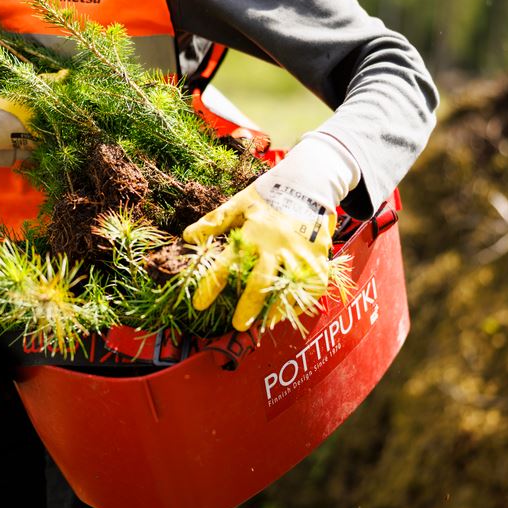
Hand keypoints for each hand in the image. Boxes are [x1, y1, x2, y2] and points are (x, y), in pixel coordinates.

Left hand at [183, 134, 359, 330]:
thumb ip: (214, 221)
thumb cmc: (269, 194)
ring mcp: (301, 252)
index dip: (210, 285)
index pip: (226, 263)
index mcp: (254, 233)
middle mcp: (277, 245)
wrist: (310, 182)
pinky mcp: (320, 256)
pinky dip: (303, 301)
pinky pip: (313, 286)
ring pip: (289, 288)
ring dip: (276, 309)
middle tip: (237, 325)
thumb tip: (187, 236)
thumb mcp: (239, 203)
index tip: (198, 303)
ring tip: (264, 325)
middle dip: (248, 306)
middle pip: (261, 282)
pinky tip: (290, 312)